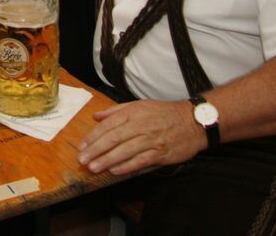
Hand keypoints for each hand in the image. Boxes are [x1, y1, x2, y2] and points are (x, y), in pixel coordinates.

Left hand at [77, 99, 205, 175]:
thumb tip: (96, 116)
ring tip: (94, 168)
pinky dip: (127, 166)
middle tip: (83, 160)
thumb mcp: (139, 105)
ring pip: (125, 151)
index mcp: (133, 112)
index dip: (94, 136)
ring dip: (107, 160)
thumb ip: (116, 111)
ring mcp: (151, 139)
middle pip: (114, 138)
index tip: (82, 146)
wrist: (193, 121)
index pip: (109, 125)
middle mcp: (140, 125)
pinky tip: (115, 171)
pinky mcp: (161, 153)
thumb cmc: (164, 113)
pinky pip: (141, 161)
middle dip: (96, 150)